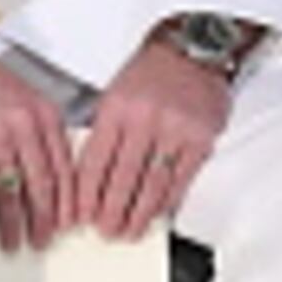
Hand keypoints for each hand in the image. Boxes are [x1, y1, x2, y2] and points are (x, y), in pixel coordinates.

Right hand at [0, 33, 74, 250]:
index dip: (69, 200)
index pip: (65, 167)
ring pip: (15, 191)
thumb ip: (40, 129)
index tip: (70, 220)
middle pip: (44, 184)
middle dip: (47, 218)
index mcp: (44, 114)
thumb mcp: (24, 96)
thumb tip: (49, 167)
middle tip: (46, 238)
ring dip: (17, 222)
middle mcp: (25, 126)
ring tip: (18, 240)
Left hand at [75, 41, 235, 240]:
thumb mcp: (113, 95)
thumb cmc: (148, 75)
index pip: (96, 162)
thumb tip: (86, 179)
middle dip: (111, 211)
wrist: (191, 50)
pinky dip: (167, 200)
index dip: (87, 194)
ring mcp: (175, 131)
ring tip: (129, 230)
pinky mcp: (201, 139)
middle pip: (123, 178)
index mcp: (116, 109)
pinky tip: (157, 212)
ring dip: (139, 213)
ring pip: (153, 183)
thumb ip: (102, 133)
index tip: (80, 215)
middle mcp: (144, 120)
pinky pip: (181, 179)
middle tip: (105, 231)